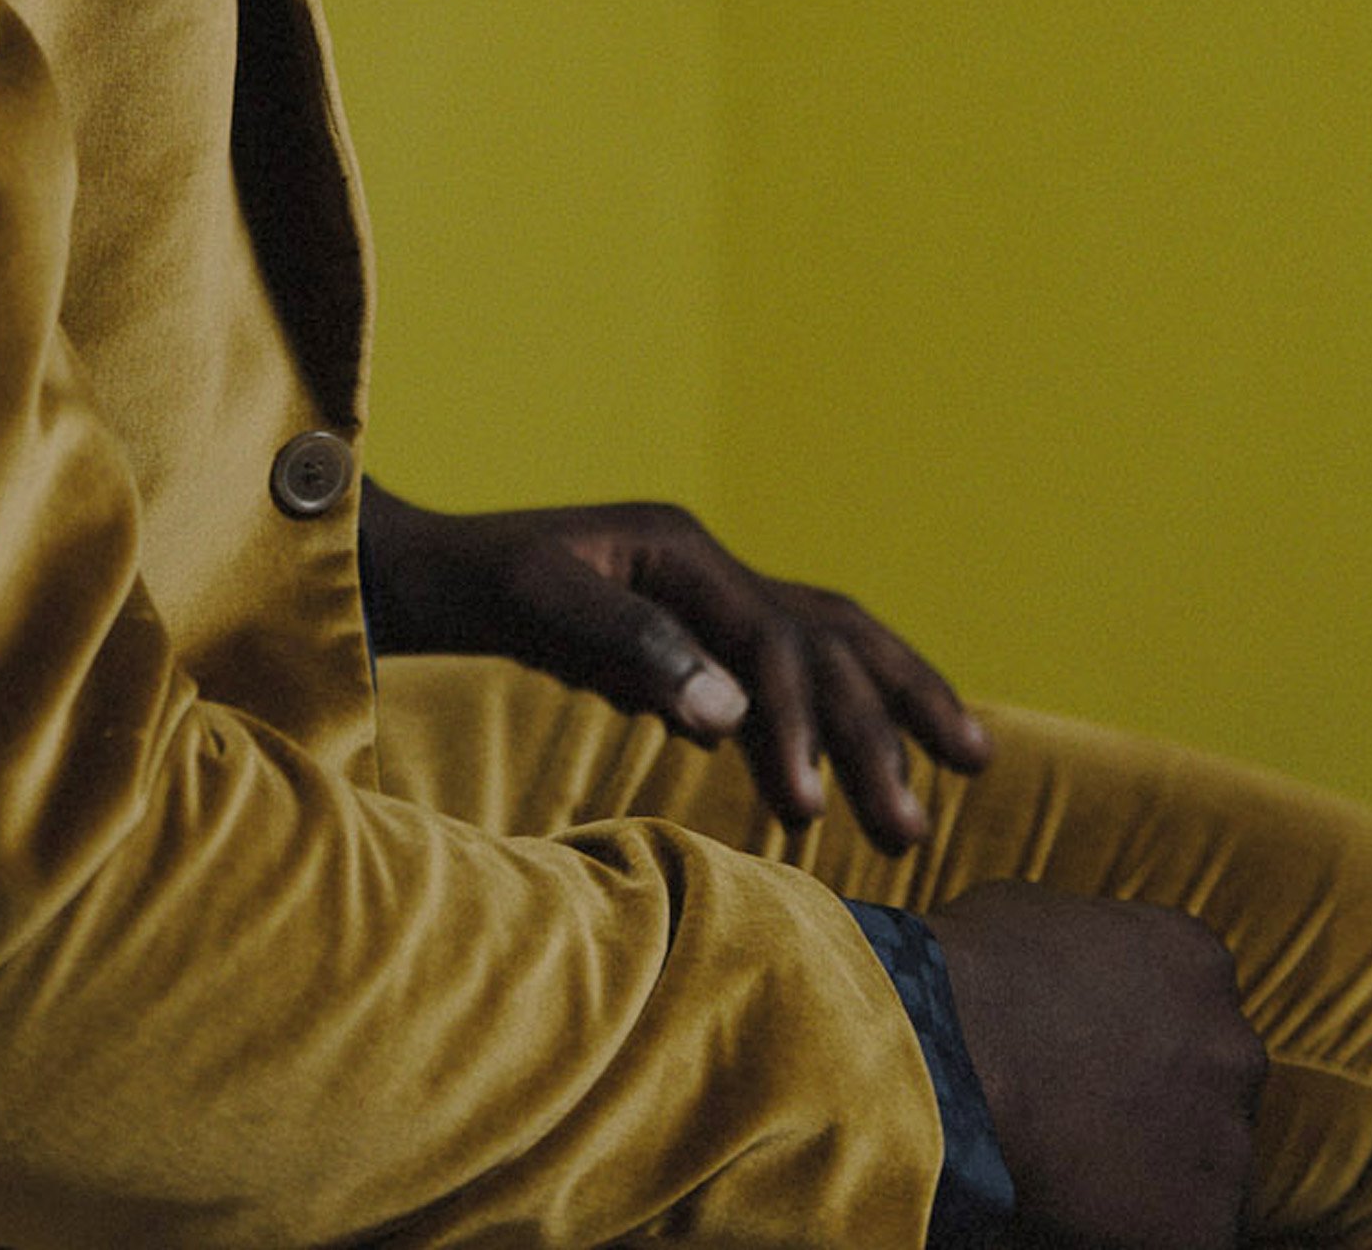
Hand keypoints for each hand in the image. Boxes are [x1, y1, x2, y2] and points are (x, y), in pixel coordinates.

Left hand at [355, 481, 989, 852]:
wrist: (405, 568)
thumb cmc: (457, 579)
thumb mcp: (534, 601)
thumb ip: (630, 648)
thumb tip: (732, 712)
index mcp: (678, 548)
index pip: (773, 639)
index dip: (802, 722)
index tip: (809, 810)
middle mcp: (702, 562)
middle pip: (826, 636)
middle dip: (883, 723)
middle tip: (916, 823)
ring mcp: (698, 593)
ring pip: (826, 642)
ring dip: (889, 707)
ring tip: (965, 765)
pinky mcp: (682, 633)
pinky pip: (785, 667)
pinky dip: (831, 709)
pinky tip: (847, 763)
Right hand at [931, 882, 1265, 1249]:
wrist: (953, 1056)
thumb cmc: (975, 976)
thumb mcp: (1036, 916)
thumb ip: (1086, 944)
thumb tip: (1069, 968)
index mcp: (1196, 961)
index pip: (1194, 1004)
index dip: (1144, 1036)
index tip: (1101, 1057)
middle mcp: (1232, 1047)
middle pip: (1212, 1084)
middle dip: (1164, 1102)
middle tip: (1091, 1117)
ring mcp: (1228, 1138)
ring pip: (1205, 1164)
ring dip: (1157, 1170)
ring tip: (1078, 1166)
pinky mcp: (1208, 1223)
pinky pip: (1187, 1231)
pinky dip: (1142, 1229)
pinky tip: (1084, 1209)